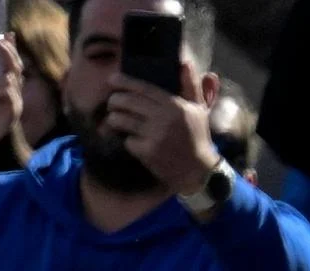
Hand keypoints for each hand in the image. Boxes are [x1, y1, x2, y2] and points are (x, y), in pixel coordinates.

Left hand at [103, 64, 220, 196]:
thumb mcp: (198, 108)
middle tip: (111, 101)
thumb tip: (185, 63)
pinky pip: (127, 141)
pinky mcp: (147, 152)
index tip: (112, 79)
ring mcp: (154, 136)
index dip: (126, 83)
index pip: (144, 89)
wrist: (196, 170)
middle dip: (114, 100)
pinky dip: (126, 140)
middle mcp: (164, 118)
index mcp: (175, 105)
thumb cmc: (196, 136)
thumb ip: (191, 85)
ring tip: (114, 120)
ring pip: (122, 121)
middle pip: (129, 103)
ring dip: (114, 120)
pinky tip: (130, 141)